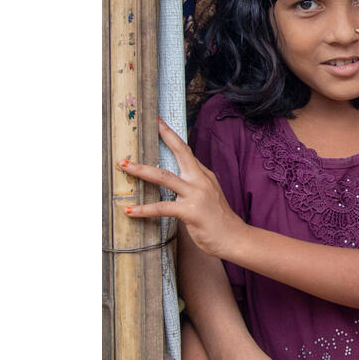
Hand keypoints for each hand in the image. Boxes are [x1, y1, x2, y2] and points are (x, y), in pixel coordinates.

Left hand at [119, 118, 246, 258]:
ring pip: (165, 177)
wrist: (234, 238)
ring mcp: (196, 195)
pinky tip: (130, 211)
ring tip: (125, 166)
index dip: (171, 135)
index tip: (158, 121)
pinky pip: (163, 207)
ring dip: (142, 170)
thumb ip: (193, 184)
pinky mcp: (190, 212)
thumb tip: (176, 178)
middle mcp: (201, 180)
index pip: (186, 150)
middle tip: (146, 127)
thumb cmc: (218, 220)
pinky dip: (145, 209)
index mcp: (204, 175)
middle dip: (163, 137)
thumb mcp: (207, 196)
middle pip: (180, 153)